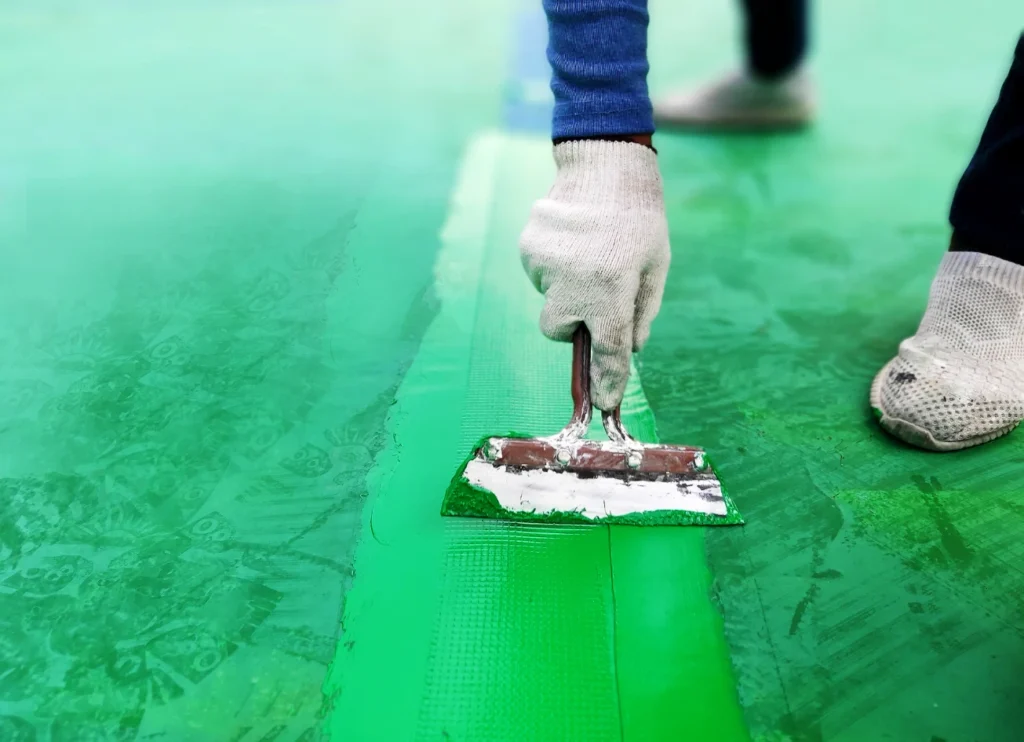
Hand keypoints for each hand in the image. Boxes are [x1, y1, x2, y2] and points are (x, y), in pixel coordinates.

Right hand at [519, 140, 669, 410]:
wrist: (603, 161)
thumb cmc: (640, 216)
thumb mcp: (657, 265)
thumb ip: (643, 312)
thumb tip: (629, 348)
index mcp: (612, 288)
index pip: (607, 350)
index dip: (606, 381)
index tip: (603, 403)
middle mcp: (573, 282)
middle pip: (559, 331)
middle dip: (573, 324)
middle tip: (594, 296)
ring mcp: (544, 265)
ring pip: (548, 298)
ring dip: (566, 288)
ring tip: (586, 252)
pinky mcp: (527, 248)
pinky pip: (539, 274)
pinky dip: (554, 267)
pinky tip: (571, 241)